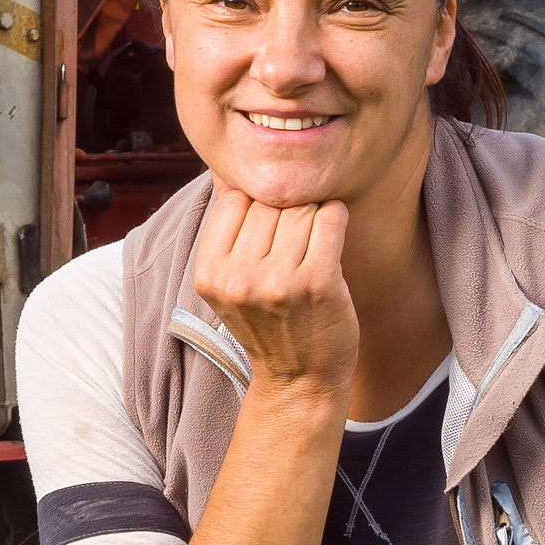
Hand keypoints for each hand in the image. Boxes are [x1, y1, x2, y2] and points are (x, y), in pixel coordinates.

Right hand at [192, 184, 355, 407]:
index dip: (258, 206)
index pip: (236, 198)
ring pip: (302, 206)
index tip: (269, 233)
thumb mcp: (229, 280)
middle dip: (287, 212)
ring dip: (313, 217)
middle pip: (271, 201)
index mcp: (208, 272)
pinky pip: (330, 218)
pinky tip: (332, 240)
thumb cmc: (269, 322)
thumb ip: (226, 225)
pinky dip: (336, 219)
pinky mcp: (318, 283)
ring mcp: (279, 282)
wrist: (300, 380)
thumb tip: (225, 164)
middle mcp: (238, 278)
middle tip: (294, 246)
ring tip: (310, 248)